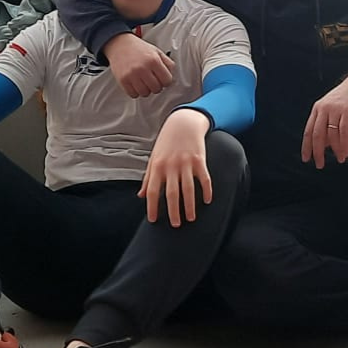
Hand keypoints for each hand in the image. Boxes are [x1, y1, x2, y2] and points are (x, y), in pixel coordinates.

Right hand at [105, 32, 174, 97]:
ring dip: (146, 90)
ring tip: (144, 83)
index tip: (163, 80)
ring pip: (145, 93)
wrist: (120, 44)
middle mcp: (143, 68)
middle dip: (156, 86)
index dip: (166, 81)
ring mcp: (132, 75)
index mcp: (154, 60)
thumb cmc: (138, 48)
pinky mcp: (123, 80)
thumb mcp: (157, 51)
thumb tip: (172, 75)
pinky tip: (136, 84)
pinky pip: (133, 94)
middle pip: (156, 89)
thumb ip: (168, 63)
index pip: (167, 81)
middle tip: (153, 81)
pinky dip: (136, 92)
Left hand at [139, 109, 211, 225]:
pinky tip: (207, 201)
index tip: (153, 220)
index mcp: (157, 166)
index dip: (152, 206)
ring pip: (188, 189)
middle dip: (173, 211)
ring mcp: (186, 163)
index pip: (152, 190)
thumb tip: (141, 195)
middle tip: (176, 225)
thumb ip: (148, 177)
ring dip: (189, 206)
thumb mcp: (154, 158)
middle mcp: (171, 166)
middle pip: (171, 193)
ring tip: (190, 218)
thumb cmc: (166, 143)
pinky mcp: (200, 160)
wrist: (183, 123)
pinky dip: (206, 191)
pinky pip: (204, 179)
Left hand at [301, 68, 347, 167]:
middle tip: (319, 164)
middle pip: (317, 135)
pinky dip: (344, 145)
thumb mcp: (333, 108)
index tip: (306, 158)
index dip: (306, 146)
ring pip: (331, 135)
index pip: (308, 131)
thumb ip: (327, 124)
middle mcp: (324, 109)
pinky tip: (345, 153)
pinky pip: (344, 132)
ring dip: (335, 150)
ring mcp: (335, 110)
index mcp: (318, 108)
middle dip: (317, 152)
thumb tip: (325, 145)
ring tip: (339, 159)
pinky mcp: (347, 111)